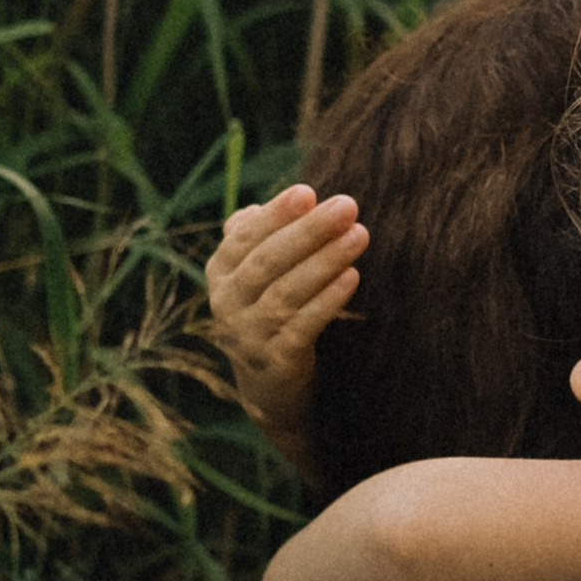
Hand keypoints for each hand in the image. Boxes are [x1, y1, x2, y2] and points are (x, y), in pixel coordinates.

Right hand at [205, 185, 365, 475]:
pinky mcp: (275, 363)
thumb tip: (299, 197)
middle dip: (309, 231)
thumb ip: (268, 235)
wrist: (269, 388)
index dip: (275, 214)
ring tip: (360, 235)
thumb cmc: (269, 313)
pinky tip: (352, 277)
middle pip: (267, 261)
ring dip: (325, 261)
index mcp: (220, 273)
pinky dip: (328, 301)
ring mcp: (248, 336)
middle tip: (348, 205)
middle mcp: (226, 303)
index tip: (308, 191)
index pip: (244, 237)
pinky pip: (303, 327)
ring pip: (286, 293)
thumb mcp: (258, 274)